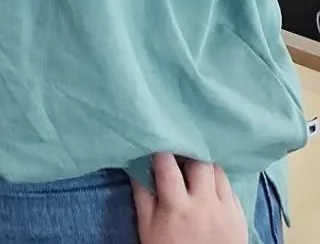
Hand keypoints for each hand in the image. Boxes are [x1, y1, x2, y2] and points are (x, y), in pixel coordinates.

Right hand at [131, 156, 245, 243]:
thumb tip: (136, 167)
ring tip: (195, 173)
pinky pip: (231, 189)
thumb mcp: (148, 229)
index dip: (160, 152)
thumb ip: (142, 196)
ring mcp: (226, 210)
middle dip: (187, 155)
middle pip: (199, 162)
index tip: (155, 149)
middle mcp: (205, 204)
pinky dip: (219, 184)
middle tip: (178, 159)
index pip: (168, 165)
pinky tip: (209, 190)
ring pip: (219, 171)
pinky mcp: (241, 217)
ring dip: (205, 167)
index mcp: (178, 206)